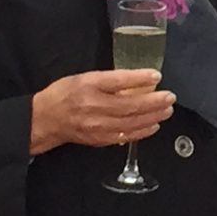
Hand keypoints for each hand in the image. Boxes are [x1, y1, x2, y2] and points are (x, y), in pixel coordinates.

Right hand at [29, 69, 174, 155]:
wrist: (46, 119)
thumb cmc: (66, 93)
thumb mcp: (85, 77)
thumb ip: (110, 79)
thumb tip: (139, 80)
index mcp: (89, 86)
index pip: (118, 81)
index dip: (139, 78)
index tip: (157, 76)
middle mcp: (93, 106)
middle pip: (129, 105)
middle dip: (153, 102)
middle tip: (170, 97)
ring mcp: (96, 126)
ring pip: (130, 123)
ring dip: (152, 117)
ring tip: (167, 110)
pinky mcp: (98, 139)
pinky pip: (124, 137)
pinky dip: (141, 132)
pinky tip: (154, 126)